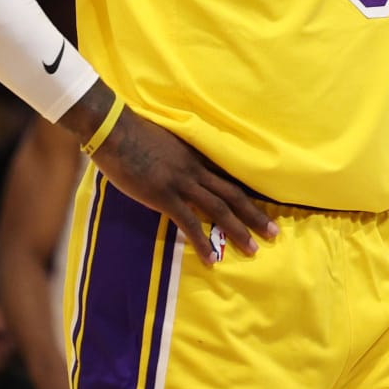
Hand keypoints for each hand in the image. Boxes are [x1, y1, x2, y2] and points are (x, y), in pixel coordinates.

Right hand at [88, 107, 276, 263]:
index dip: (249, 193)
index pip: (230, 177)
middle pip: (234, 195)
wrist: (114, 129)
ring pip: (219, 209)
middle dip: (255, 215)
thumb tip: (179, 169)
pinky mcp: (164, 196)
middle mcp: (197, 170)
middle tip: (274, 233)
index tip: (267, 206)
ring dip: (238, 231)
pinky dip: (202, 242)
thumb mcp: (166, 141)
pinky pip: (189, 223)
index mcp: (197, 156)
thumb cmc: (134, 132)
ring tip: (253, 250)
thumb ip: (178, 156)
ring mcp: (182, 183)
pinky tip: (211, 259)